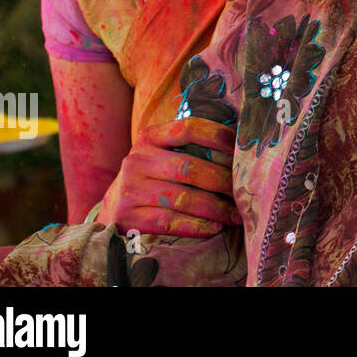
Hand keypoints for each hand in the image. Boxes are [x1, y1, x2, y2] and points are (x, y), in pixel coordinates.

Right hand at [96, 117, 239, 238]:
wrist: (112, 207)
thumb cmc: (151, 176)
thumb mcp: (163, 153)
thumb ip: (192, 146)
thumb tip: (239, 145)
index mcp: (150, 137)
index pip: (188, 128)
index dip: (218, 136)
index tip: (241, 150)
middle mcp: (137, 160)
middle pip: (189, 168)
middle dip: (222, 181)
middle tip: (244, 191)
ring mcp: (130, 189)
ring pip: (182, 198)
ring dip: (215, 208)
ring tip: (236, 215)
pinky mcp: (127, 216)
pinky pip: (168, 222)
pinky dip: (195, 226)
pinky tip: (215, 228)